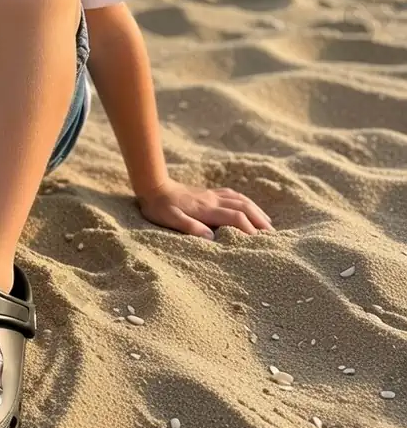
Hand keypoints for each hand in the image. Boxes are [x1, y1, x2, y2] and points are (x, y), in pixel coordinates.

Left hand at [135, 177, 273, 239]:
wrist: (153, 185)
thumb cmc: (160, 207)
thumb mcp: (170, 220)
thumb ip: (190, 227)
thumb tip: (211, 239)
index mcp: (206, 209)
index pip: (236, 218)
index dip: (249, 229)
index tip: (260, 242)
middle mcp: (213, 200)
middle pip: (244, 208)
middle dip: (260, 221)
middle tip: (273, 235)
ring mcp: (212, 195)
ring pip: (241, 200)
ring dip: (256, 211)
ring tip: (268, 223)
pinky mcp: (208, 192)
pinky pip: (233, 195)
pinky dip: (246, 201)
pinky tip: (249, 206)